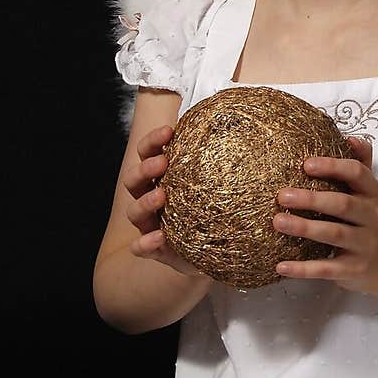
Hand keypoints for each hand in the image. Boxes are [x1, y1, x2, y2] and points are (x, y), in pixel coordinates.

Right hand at [125, 124, 210, 279]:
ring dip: (144, 202)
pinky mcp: (155, 249)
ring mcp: (150, 225)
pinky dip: (145, 242)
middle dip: (145, 168)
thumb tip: (244, 127)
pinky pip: (141, 247)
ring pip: (133, 211)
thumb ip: (225, 161)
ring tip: (161, 196)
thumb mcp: (222, 184)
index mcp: (162, 177)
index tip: (169, 131)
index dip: (153, 141)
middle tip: (162, 163)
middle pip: (134, 179)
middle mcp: (150, 198)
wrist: (219, 250)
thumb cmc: (218, 210)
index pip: (147, 153)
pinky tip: (159, 236)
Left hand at [272, 135, 377, 292]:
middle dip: (312, 199)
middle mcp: (373, 216)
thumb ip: (360, 163)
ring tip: (277, 222)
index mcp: (373, 192)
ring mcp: (364, 244)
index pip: (357, 173)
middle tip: (281, 195)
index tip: (305, 164)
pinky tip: (280, 266)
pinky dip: (303, 269)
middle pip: (343, 204)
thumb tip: (350, 138)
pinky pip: (326, 268)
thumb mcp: (367, 191)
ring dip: (304, 228)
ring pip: (334, 234)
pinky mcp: (353, 269)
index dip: (332, 166)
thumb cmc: (363, 218)